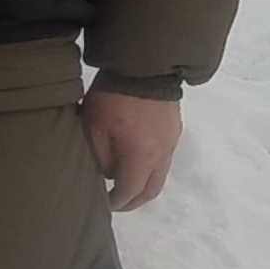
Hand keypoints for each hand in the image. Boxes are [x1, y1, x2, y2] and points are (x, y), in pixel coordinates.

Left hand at [81, 92, 182, 211]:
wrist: (145, 64)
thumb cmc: (113, 98)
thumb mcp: (94, 129)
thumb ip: (100, 159)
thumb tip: (106, 176)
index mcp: (142, 158)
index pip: (130, 192)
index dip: (115, 203)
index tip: (102, 204)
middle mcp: (163, 155)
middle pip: (151, 190)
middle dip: (132, 201)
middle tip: (116, 201)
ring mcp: (172, 142)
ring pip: (160, 175)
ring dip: (142, 183)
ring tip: (123, 180)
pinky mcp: (175, 129)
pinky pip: (164, 158)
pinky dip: (150, 167)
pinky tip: (134, 158)